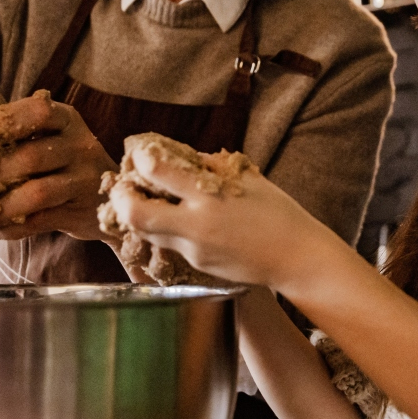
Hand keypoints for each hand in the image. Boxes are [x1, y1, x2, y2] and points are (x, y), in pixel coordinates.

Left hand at [0, 94, 117, 240]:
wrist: (108, 197)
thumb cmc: (62, 161)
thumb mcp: (47, 137)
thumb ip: (11, 136)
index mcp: (66, 119)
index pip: (37, 113)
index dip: (0, 123)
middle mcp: (80, 146)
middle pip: (32, 156)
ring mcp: (83, 180)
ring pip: (37, 193)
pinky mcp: (81, 212)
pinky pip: (40, 221)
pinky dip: (11, 227)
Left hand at [106, 140, 333, 291]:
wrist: (296, 258)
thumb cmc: (277, 212)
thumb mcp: (247, 178)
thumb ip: (210, 166)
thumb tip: (179, 155)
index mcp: (209, 196)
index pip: (156, 170)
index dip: (140, 158)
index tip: (140, 153)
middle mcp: (195, 225)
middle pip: (135, 214)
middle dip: (121, 197)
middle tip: (124, 187)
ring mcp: (193, 249)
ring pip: (146, 232)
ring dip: (138, 214)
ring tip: (145, 200)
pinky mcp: (197, 265)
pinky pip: (169, 243)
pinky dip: (164, 228)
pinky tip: (175, 218)